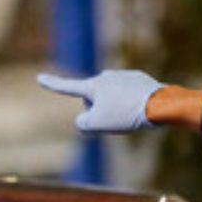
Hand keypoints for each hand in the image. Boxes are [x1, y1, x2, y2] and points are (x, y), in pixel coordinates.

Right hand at [37, 70, 164, 133]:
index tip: (40, 77)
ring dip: (118, 108)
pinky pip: (130, 95)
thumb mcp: (96, 125)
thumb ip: (82, 123)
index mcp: (93, 86)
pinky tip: (142, 108)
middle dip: (100, 111)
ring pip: (114, 98)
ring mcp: (125, 76)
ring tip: (132, 115)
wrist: (160, 104)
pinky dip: (132, 104)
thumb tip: (86, 120)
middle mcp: (107, 76)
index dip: (53, 84)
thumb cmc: (126, 114)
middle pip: (95, 99)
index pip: (67, 87)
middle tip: (115, 120)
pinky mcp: (141, 79)